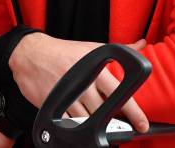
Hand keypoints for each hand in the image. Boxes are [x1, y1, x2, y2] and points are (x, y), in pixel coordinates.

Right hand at [9, 34, 148, 132]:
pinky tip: (82, 127)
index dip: (132, 110)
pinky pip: (69, 124)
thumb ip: (121, 49)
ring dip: (96, 126)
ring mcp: (67, 97)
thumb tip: (142, 45)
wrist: (32, 54)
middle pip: (104, 111)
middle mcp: (82, 84)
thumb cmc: (65, 51)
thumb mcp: (93, 47)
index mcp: (94, 69)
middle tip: (121, 125)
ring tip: (102, 125)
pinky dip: (78, 128)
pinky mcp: (53, 107)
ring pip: (88, 121)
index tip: (142, 123)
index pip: (118, 93)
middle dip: (114, 121)